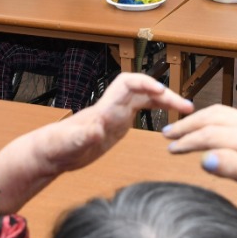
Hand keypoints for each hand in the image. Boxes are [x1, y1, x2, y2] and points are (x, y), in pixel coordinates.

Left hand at [38, 73, 192, 175]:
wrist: (49, 154)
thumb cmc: (54, 147)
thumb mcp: (67, 144)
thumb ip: (82, 136)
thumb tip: (96, 130)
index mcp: (103, 109)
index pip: (128, 84)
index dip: (146, 83)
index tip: (163, 92)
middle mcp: (112, 107)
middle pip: (143, 90)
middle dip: (166, 95)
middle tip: (187, 107)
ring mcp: (116, 114)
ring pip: (146, 99)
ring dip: (166, 101)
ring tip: (186, 110)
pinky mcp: (117, 124)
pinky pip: (142, 110)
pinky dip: (157, 109)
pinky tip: (168, 117)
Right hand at [164, 105, 236, 216]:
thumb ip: (234, 168)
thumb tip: (204, 158)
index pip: (212, 133)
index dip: (188, 140)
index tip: (169, 148)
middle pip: (215, 117)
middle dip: (189, 125)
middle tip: (167, 135)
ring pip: (224, 114)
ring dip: (200, 120)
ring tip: (182, 130)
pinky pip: (233, 118)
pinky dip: (214, 122)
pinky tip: (209, 131)